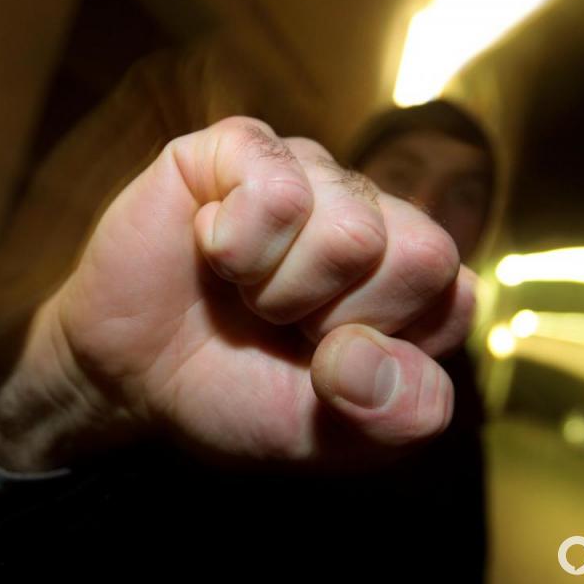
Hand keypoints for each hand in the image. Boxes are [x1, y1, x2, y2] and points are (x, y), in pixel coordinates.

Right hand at [0, 117, 476, 471]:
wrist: (130, 375)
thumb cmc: (234, 392)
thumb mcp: (329, 436)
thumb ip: (394, 416)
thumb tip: (371, 353)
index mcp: (406, 275)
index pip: (453, 297)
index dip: (384, 348)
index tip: (327, 363)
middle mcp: (369, 211)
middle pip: (421, 254)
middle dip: (339, 320)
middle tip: (284, 325)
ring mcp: (307, 171)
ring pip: (352, 228)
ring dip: (280, 291)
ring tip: (245, 291)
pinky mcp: (241, 146)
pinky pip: (275, 187)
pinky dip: (235, 245)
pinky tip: (213, 249)